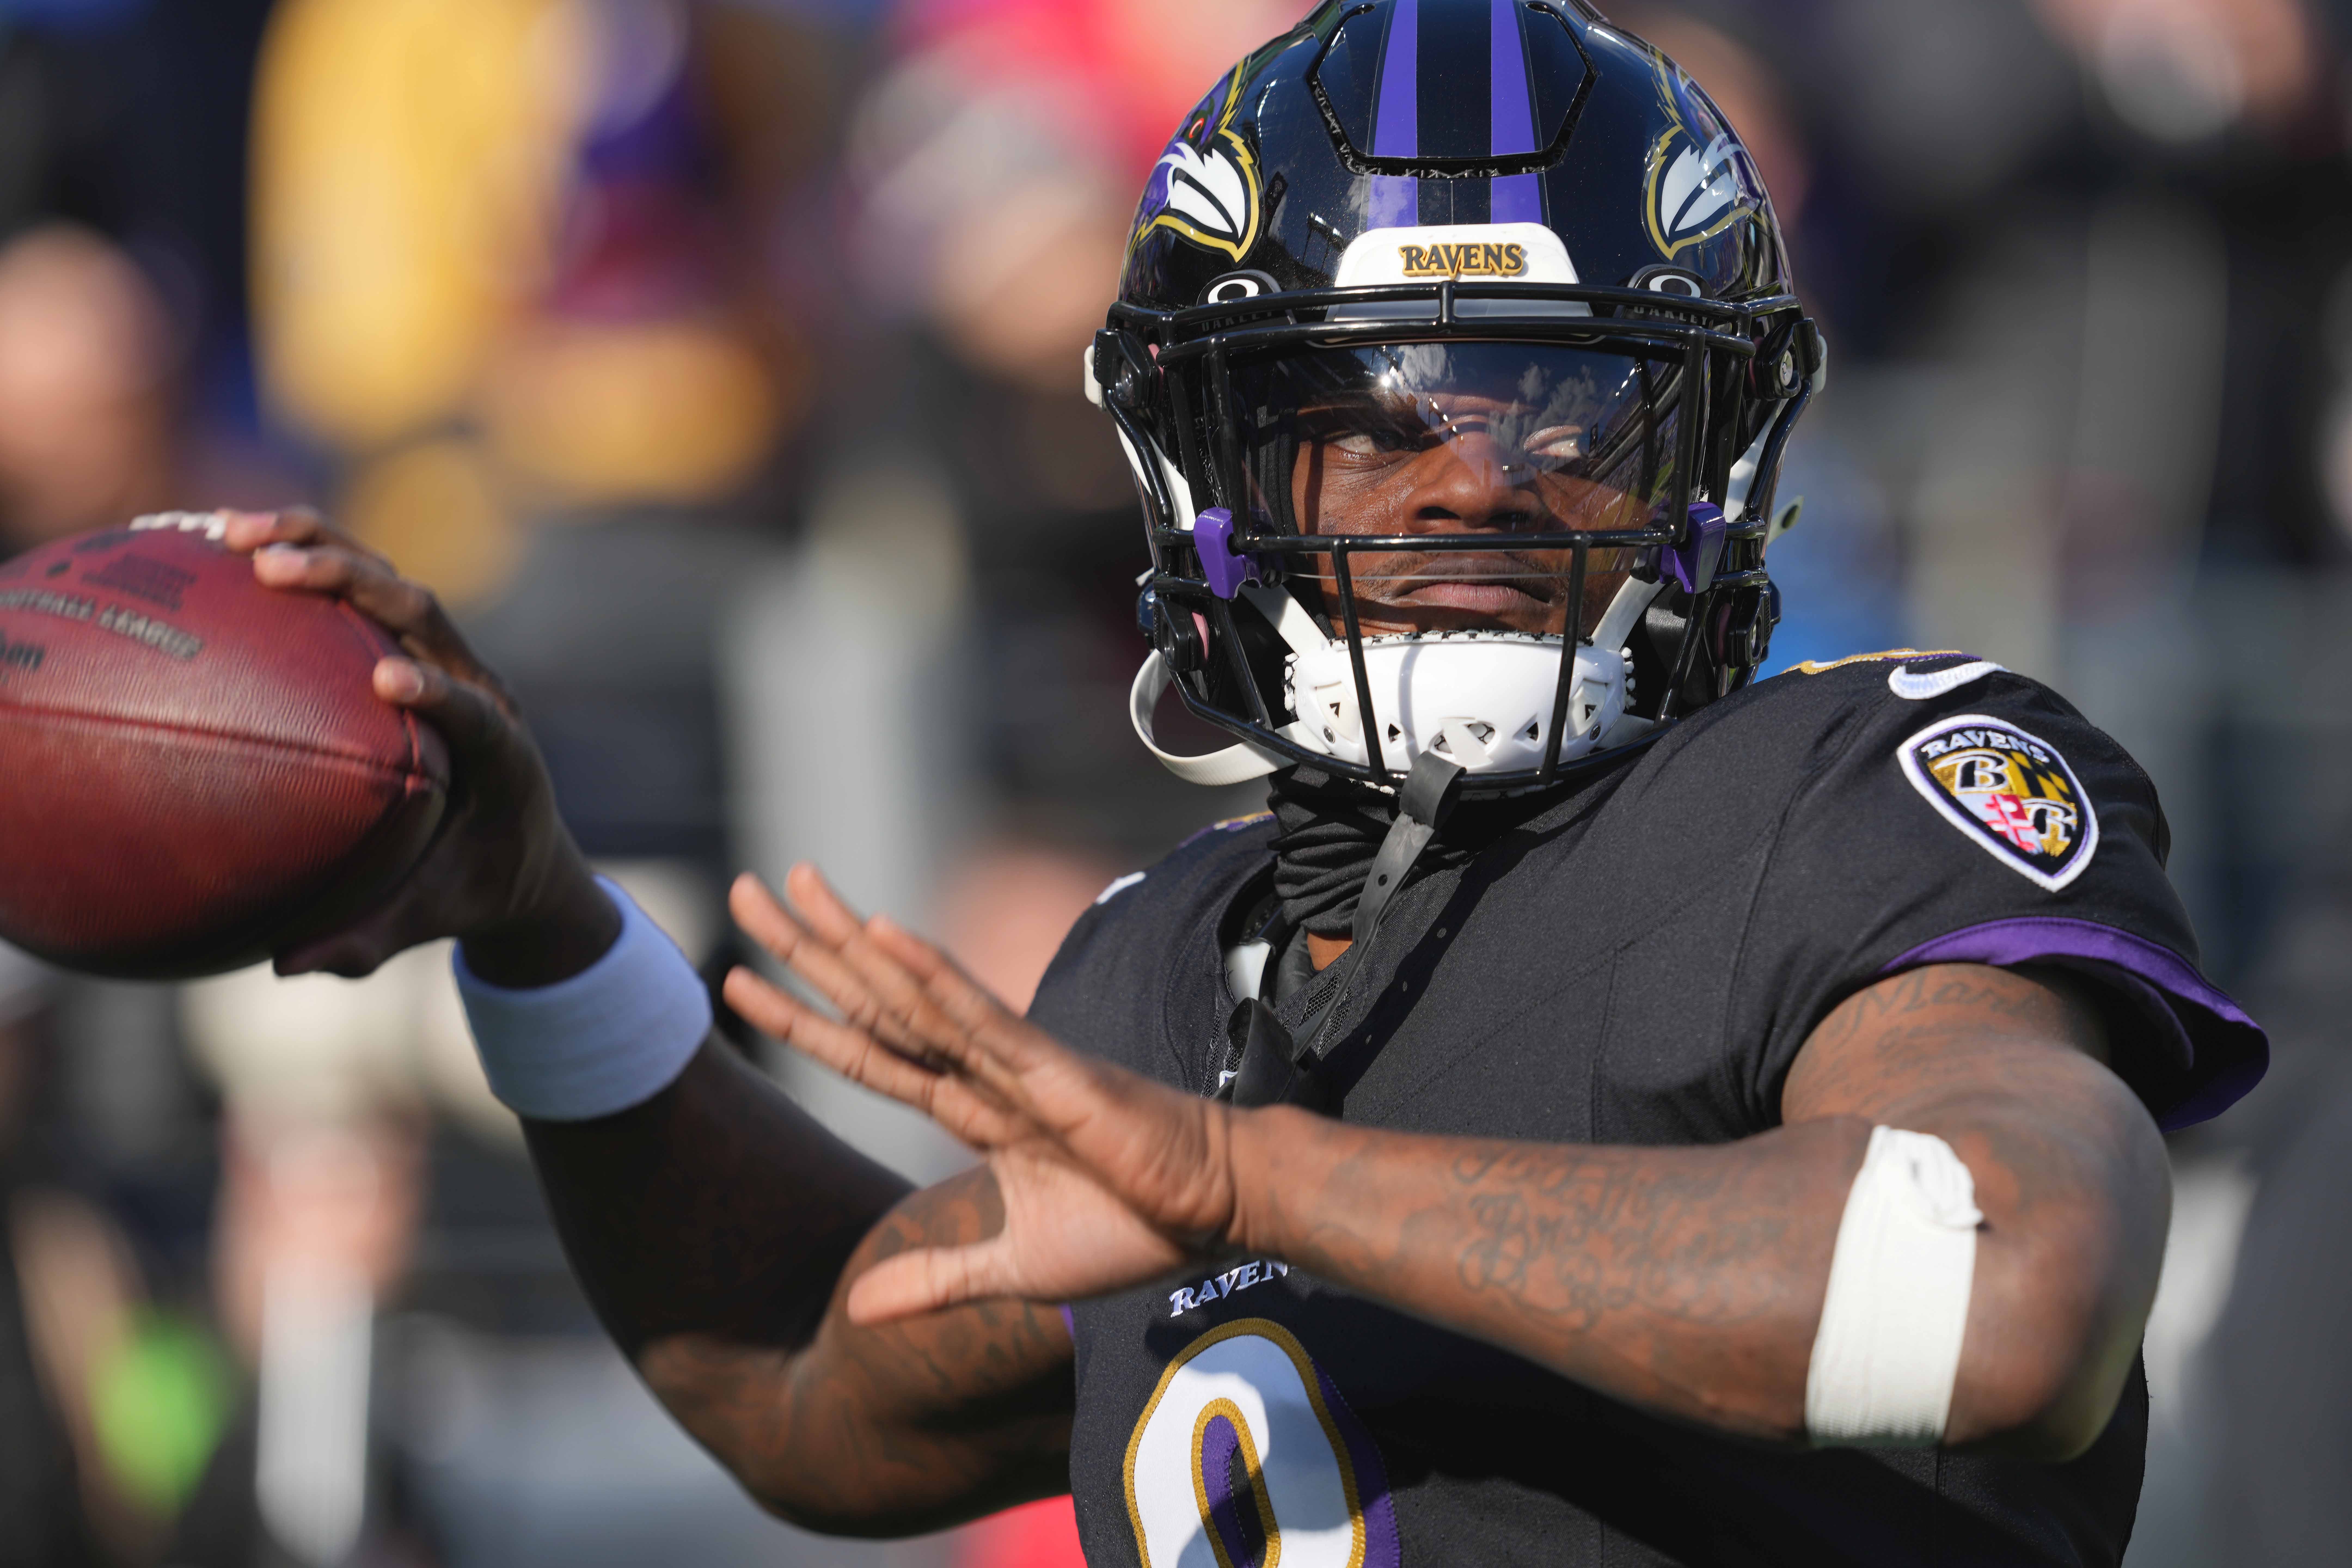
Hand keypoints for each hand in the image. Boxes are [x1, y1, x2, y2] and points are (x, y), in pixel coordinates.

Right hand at [223, 509, 616, 981]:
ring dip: (319, 548)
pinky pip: (356, 592)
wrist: (523, 851)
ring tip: (232, 531)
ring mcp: (445, 657)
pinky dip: (302, 560)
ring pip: (386, 582)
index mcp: (501, 754)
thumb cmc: (473, 886)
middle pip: (424, 613)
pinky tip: (216, 545)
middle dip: (354, 583)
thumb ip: (368, 940)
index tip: (390, 680)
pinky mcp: (413, 644)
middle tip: (275, 568)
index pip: (473, 709)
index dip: (438, 689)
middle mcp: (477, 687)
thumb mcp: (430, 918)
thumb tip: (285, 964)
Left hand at [723, 865, 1246, 1322]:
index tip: (739, 978)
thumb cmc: (1130, 1229)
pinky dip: (933, 978)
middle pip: (874, 1001)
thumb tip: (858, 1311)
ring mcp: (1014, 1063)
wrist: (1211, 1215)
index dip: (802, 1018)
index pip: (866, 1053)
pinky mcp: (1053, 1071)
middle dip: (806, 947)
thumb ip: (937, 1280)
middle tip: (743, 887)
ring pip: (915, 993)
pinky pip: (981, 1018)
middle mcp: (980, 1071)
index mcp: (971, 1107)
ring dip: (853, 940)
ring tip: (798, 883)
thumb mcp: (1013, 1269)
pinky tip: (885, 938)